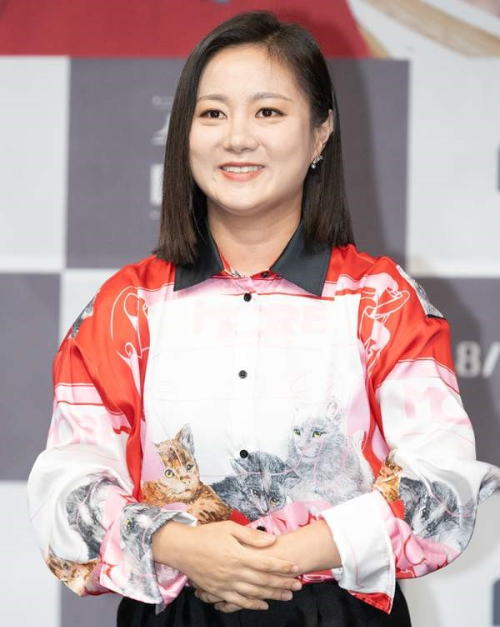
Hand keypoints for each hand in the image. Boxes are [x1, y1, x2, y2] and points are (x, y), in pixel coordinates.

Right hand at [152, 520, 301, 610]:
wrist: (183, 549)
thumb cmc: (207, 535)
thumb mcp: (229, 528)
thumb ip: (251, 536)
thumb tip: (272, 540)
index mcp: (238, 554)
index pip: (266, 562)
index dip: (282, 566)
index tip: (295, 568)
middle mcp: (234, 571)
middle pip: (263, 580)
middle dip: (282, 583)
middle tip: (298, 585)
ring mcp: (226, 584)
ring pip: (254, 592)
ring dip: (272, 595)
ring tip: (287, 595)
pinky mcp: (218, 591)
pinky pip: (239, 602)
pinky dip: (253, 604)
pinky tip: (264, 604)